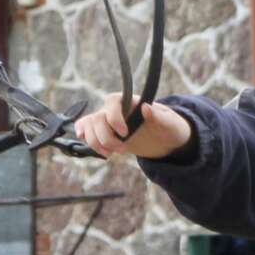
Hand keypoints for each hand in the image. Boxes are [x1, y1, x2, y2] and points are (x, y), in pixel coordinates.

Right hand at [72, 93, 194, 159]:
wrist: (166, 140)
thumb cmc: (170, 127)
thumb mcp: (170, 123)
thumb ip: (159, 116)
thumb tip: (146, 108)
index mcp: (131, 101)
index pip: (112, 101)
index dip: (114, 118)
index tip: (125, 133)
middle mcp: (117, 109)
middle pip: (98, 118)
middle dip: (106, 137)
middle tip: (123, 150)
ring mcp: (109, 121)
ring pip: (89, 125)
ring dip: (96, 142)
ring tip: (110, 154)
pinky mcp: (105, 133)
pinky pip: (87, 130)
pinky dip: (84, 136)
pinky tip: (85, 141)